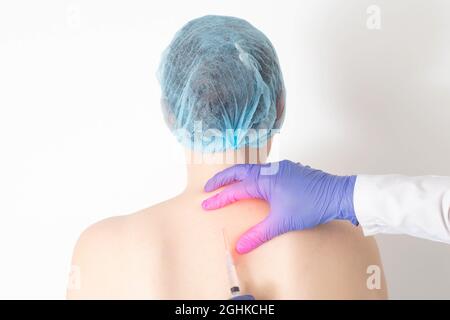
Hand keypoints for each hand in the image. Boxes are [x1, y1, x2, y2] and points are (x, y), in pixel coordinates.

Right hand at [202, 160, 357, 253]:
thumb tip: (241, 246)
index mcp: (265, 180)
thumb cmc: (311, 205)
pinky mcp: (290, 170)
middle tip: (209, 186)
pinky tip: (255, 184)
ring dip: (238, 176)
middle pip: (239, 171)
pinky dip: (253, 176)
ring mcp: (281, 168)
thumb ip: (259, 234)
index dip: (219, 197)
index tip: (207, 203)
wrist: (337, 194)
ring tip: (228, 183)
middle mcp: (270, 170)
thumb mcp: (282, 222)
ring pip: (253, 169)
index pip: (236, 189)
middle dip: (222, 178)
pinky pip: (265, 170)